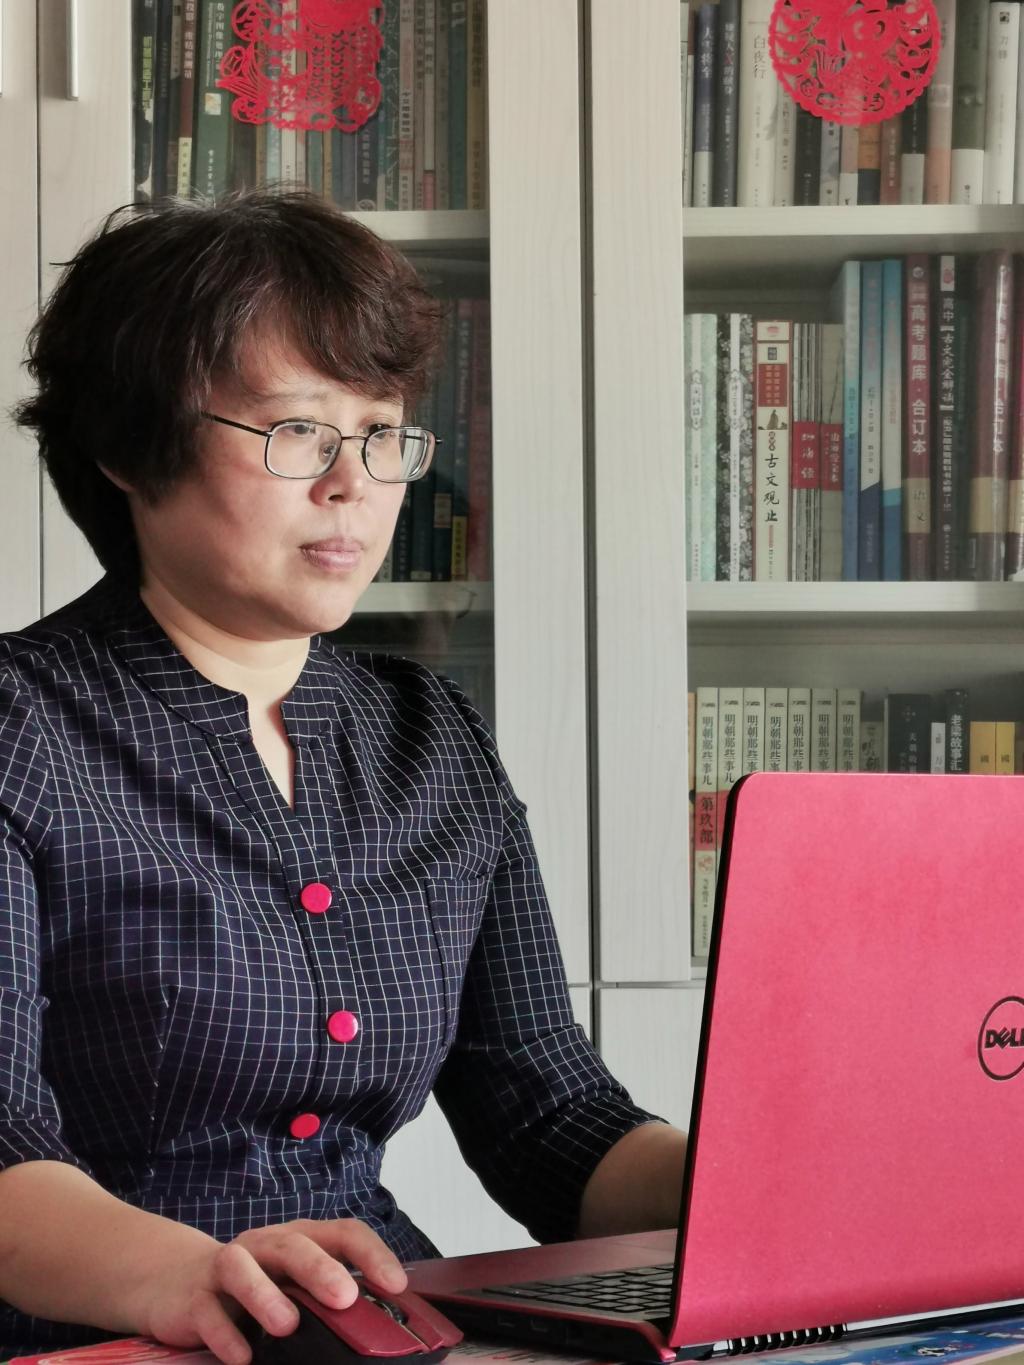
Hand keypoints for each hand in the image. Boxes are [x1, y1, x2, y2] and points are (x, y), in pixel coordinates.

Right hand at [137, 1217, 407, 1364]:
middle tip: (344, 1297)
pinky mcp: (193, 1298)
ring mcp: (225, 1269)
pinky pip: (206, 1312)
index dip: (371, 1254)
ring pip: (241, 1268)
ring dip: (265, 1295)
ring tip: (287, 1325)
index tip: (396, 1285)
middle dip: (320, 1269)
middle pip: (293, 1245)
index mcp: (298, 1240)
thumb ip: (325, 1299)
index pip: (342, 1233)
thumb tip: (377, 1328)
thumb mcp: (290, 1285)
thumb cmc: (251, 1286)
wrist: (175, 1282)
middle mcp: (264, 1246)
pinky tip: (242, 1356)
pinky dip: (224, 1334)